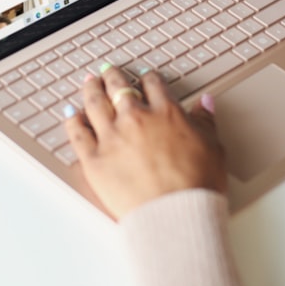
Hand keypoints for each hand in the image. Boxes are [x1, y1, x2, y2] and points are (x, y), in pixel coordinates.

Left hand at [64, 66, 226, 219]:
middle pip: (119, 88)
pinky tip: (71, 114)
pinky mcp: (94, 160)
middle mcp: (136, 119)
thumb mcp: (213, 148)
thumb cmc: (196, 186)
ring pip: (95, 104)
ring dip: (91, 89)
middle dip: (113, 77)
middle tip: (108, 71)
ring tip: (89, 83)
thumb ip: (205, 122)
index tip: (144, 76)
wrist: (174, 214)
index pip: (153, 85)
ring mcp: (112, 138)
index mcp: (166, 114)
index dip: (147, 77)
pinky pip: (78, 134)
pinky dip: (73, 120)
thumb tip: (205, 103)